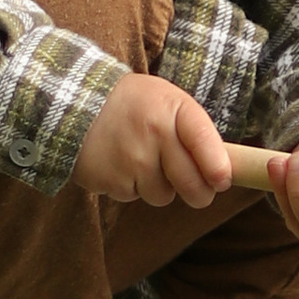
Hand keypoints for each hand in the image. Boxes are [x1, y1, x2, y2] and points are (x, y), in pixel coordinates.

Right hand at [74, 72, 233, 209]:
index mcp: (174, 109)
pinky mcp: (109, 179)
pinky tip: (119, 163)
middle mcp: (154, 133)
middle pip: (191, 183)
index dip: (217, 166)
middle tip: (198, 192)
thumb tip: (224, 173)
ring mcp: (130, 158)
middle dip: (199, 193)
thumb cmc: (134, 105)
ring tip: (140, 159)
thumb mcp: (168, 102)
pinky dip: (129, 186)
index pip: (204, 140)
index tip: (223, 181)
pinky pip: (133, 196)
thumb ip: (195, 133)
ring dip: (157, 186)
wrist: (74, 101)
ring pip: (162, 195)